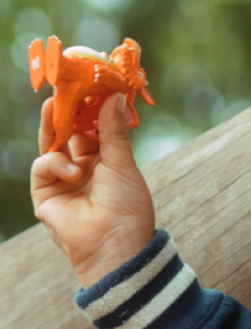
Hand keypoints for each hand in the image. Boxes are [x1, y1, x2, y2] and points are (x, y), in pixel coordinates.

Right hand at [31, 93, 155, 287]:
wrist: (117, 245)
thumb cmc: (128, 208)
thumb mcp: (123, 164)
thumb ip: (113, 130)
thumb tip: (114, 96)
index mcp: (105, 163)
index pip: (92, 128)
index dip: (89, 107)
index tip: (89, 84)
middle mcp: (82, 170)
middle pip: (68, 133)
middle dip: (65, 110)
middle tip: (62, 85)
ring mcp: (62, 181)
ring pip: (51, 144)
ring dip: (52, 124)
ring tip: (53, 105)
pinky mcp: (46, 194)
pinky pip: (44, 165)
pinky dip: (56, 163)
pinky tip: (74, 172)